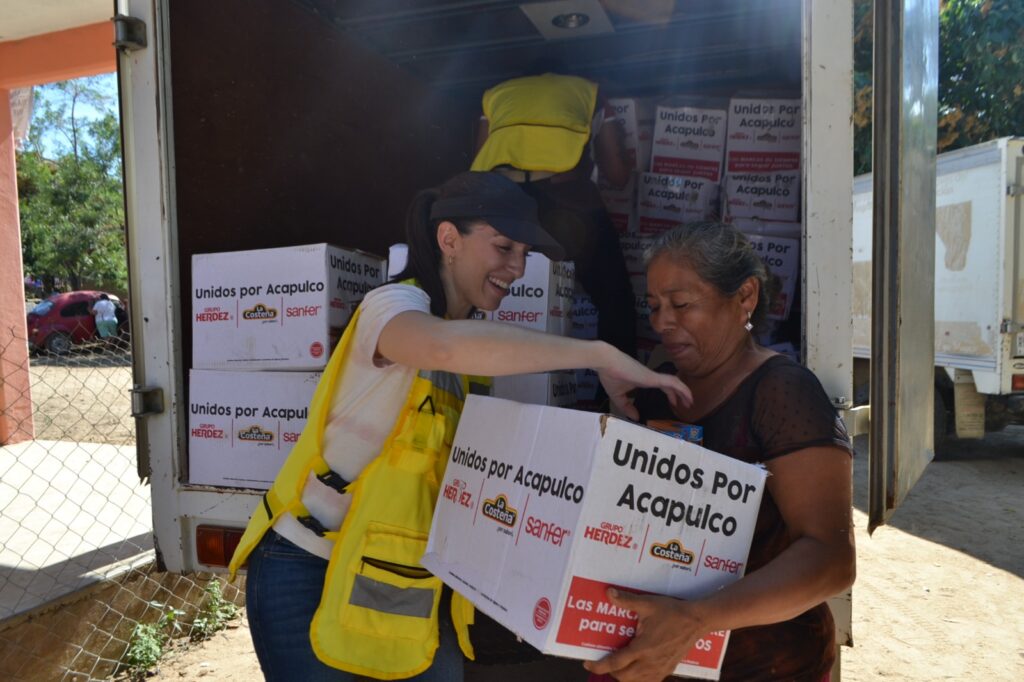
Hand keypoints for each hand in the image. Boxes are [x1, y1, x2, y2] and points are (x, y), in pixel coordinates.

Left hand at [582, 588, 706, 681]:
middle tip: (603, 660)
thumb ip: (627, 601)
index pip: (615, 663)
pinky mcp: (667, 670)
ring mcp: (660, 669)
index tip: (588, 663)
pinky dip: (638, 679)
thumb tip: (609, 593)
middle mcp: (650, 663)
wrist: (697, 621)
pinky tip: (635, 668)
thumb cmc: (673, 612)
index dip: (599, 665)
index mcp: (643, 648)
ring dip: (624, 677)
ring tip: (618, 665)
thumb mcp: (648, 604)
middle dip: (610, 672)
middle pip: (623, 677)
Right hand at [596, 348, 691, 419]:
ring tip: (691, 401)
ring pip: (674, 382)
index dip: (671, 394)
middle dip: (680, 394)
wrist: (606, 362)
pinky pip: (672, 382)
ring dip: (684, 392)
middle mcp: (651, 377)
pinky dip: (681, 388)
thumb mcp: (618, 396)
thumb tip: (636, 417)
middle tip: (687, 404)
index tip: (675, 403)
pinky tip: (687, 395)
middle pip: (671, 384)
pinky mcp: (653, 377)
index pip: (662, 386)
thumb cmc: (610, 375)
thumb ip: (627, 407)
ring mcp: (653, 376)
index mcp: (644, 380)